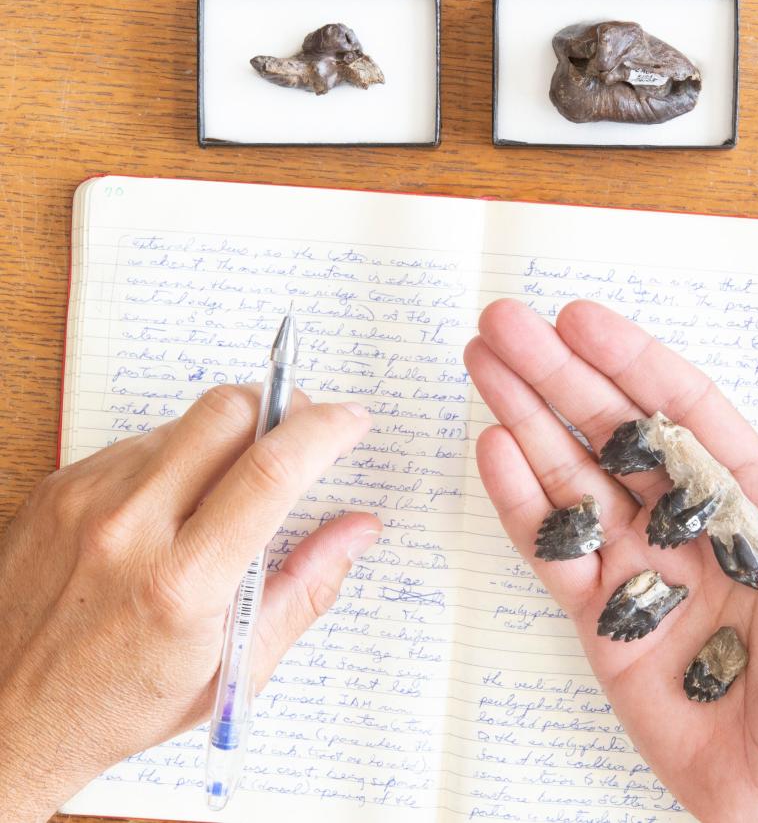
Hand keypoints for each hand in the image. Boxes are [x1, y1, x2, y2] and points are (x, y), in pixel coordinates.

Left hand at [0, 385, 379, 822]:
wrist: (6, 715)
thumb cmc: (122, 703)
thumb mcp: (234, 668)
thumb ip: (307, 589)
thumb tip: (359, 530)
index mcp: (182, 584)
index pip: (270, 472)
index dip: (324, 431)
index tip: (352, 422)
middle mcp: (128, 528)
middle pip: (225, 412)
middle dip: (279, 406)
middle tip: (301, 429)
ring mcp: (86, 499)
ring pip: (183, 423)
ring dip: (228, 436)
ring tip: (231, 488)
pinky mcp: (60, 486)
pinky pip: (140, 442)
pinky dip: (178, 456)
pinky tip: (177, 503)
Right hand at [465, 299, 757, 822]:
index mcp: (752, 501)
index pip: (684, 410)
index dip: (630, 361)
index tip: (580, 319)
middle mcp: (686, 519)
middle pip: (611, 429)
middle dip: (556, 374)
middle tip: (504, 323)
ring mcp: (638, 564)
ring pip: (571, 475)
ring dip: (524, 418)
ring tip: (482, 364)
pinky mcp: (601, 615)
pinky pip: (553, 549)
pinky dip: (520, 502)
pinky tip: (492, 451)